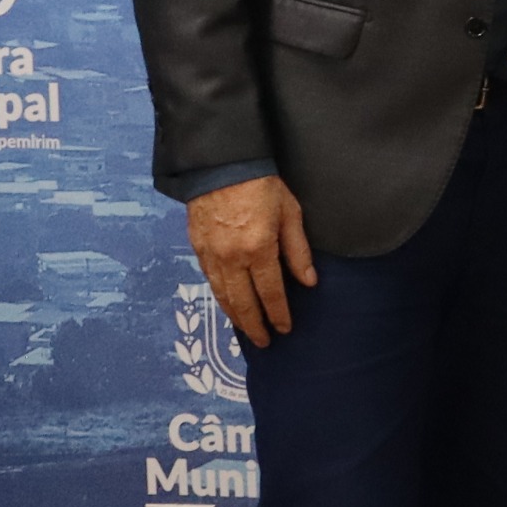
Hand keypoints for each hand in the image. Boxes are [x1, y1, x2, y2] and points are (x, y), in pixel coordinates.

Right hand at [187, 175, 315, 346]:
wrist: (221, 164)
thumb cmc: (262, 185)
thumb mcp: (290, 214)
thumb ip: (298, 251)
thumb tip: (309, 282)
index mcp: (258, 249)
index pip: (270, 293)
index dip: (278, 314)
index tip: (285, 329)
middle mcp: (232, 258)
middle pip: (243, 302)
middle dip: (254, 326)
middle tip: (264, 342)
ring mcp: (211, 254)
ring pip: (222, 296)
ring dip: (235, 317)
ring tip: (246, 331)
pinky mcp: (197, 247)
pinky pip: (209, 281)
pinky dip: (220, 298)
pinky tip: (227, 305)